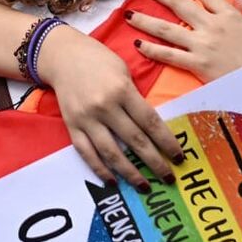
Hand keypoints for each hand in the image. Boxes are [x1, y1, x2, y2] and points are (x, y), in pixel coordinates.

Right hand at [37, 26, 182, 190]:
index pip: (150, 122)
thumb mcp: (123, 72)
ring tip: (144, 186)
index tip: (179, 157)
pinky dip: (100, 170)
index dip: (167, 142)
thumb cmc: (98, 59)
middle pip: (134, 140)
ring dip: (130, 172)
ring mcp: (86, 119)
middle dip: (154, 162)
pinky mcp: (72, 126)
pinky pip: (87, 153)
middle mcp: (105, 107)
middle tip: (169, 178)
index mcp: (122, 90)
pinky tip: (113, 182)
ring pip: (111, 152)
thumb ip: (135, 98)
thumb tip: (151, 126)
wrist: (62, 55)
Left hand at [129, 0, 241, 82]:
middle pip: (180, 4)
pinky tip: (138, 45)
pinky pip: (169, 55)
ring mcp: (202, 45)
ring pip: (167, 28)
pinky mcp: (196, 64)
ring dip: (145, 20)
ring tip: (129, 14)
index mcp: (230, 15)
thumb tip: (239, 0)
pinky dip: (151, 50)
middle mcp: (212, 26)